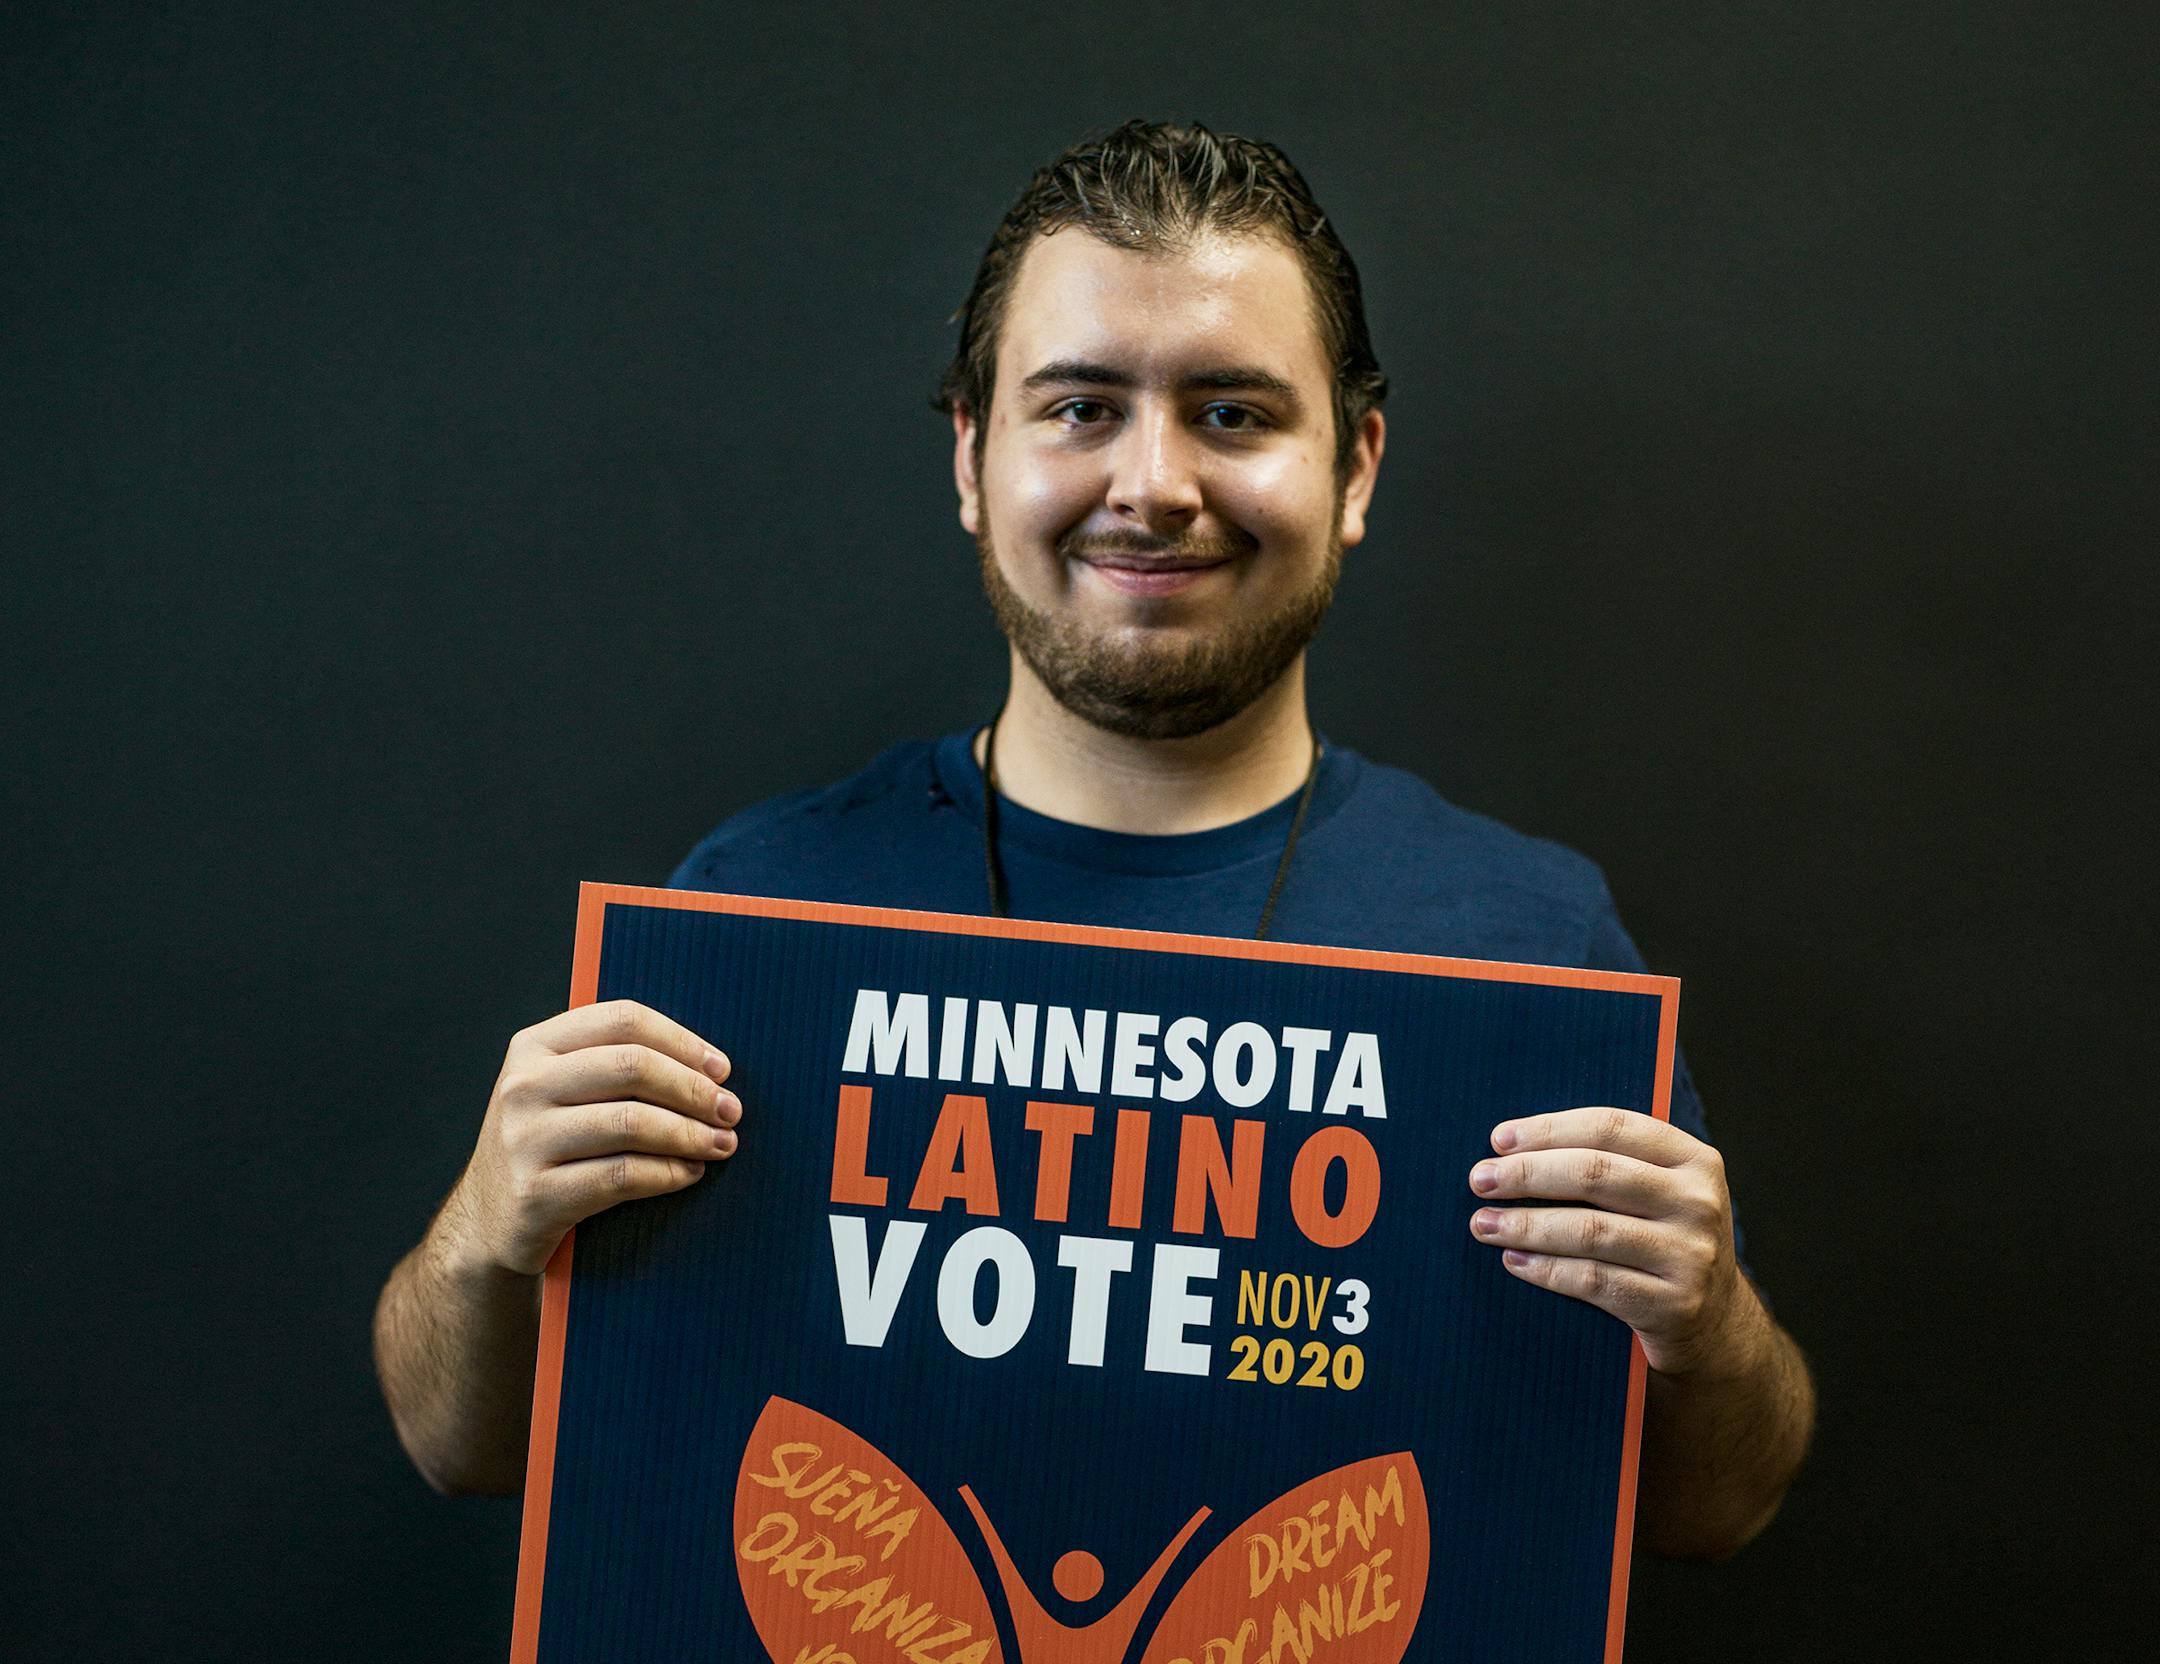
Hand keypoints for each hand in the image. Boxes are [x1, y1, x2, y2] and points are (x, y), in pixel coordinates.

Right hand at [441, 999, 741, 1276]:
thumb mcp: (561, 1090)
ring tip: (721, 1145)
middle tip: (730, 1111)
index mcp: (534, 1045)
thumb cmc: (549, 1144)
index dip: (682, 1040)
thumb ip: (615, 1064)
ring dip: (690, 1134)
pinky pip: (622, 1175)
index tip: (721, 1068)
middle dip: (694, 1089)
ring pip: (633, 1122)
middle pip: (633, 1067)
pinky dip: (668, 1173)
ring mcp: (524, 1140)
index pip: (623, 1020)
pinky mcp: (536, 1194)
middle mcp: (523, 1086)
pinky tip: (689, 1174)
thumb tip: (710, 1066)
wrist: (489, 1220)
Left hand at [1467, 1107, 1744, 1375]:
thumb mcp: (1658, 1192)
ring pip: (1590, 1230)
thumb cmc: (1662, 1239)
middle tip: (1480, 1180)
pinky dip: (1546, 1269)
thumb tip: (1511, 1147)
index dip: (1549, 1129)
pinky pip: (1594, 1281)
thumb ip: (1609, 1162)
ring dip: (1526, 1224)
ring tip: (1483, 1223)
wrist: (1715, 1323)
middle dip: (1527, 1174)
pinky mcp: (1673, 1305)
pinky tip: (1513, 1259)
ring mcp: (1690, 1256)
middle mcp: (1698, 1203)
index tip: (1499, 1140)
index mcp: (1693, 1159)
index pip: (1611, 1128)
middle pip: (1595, 1174)